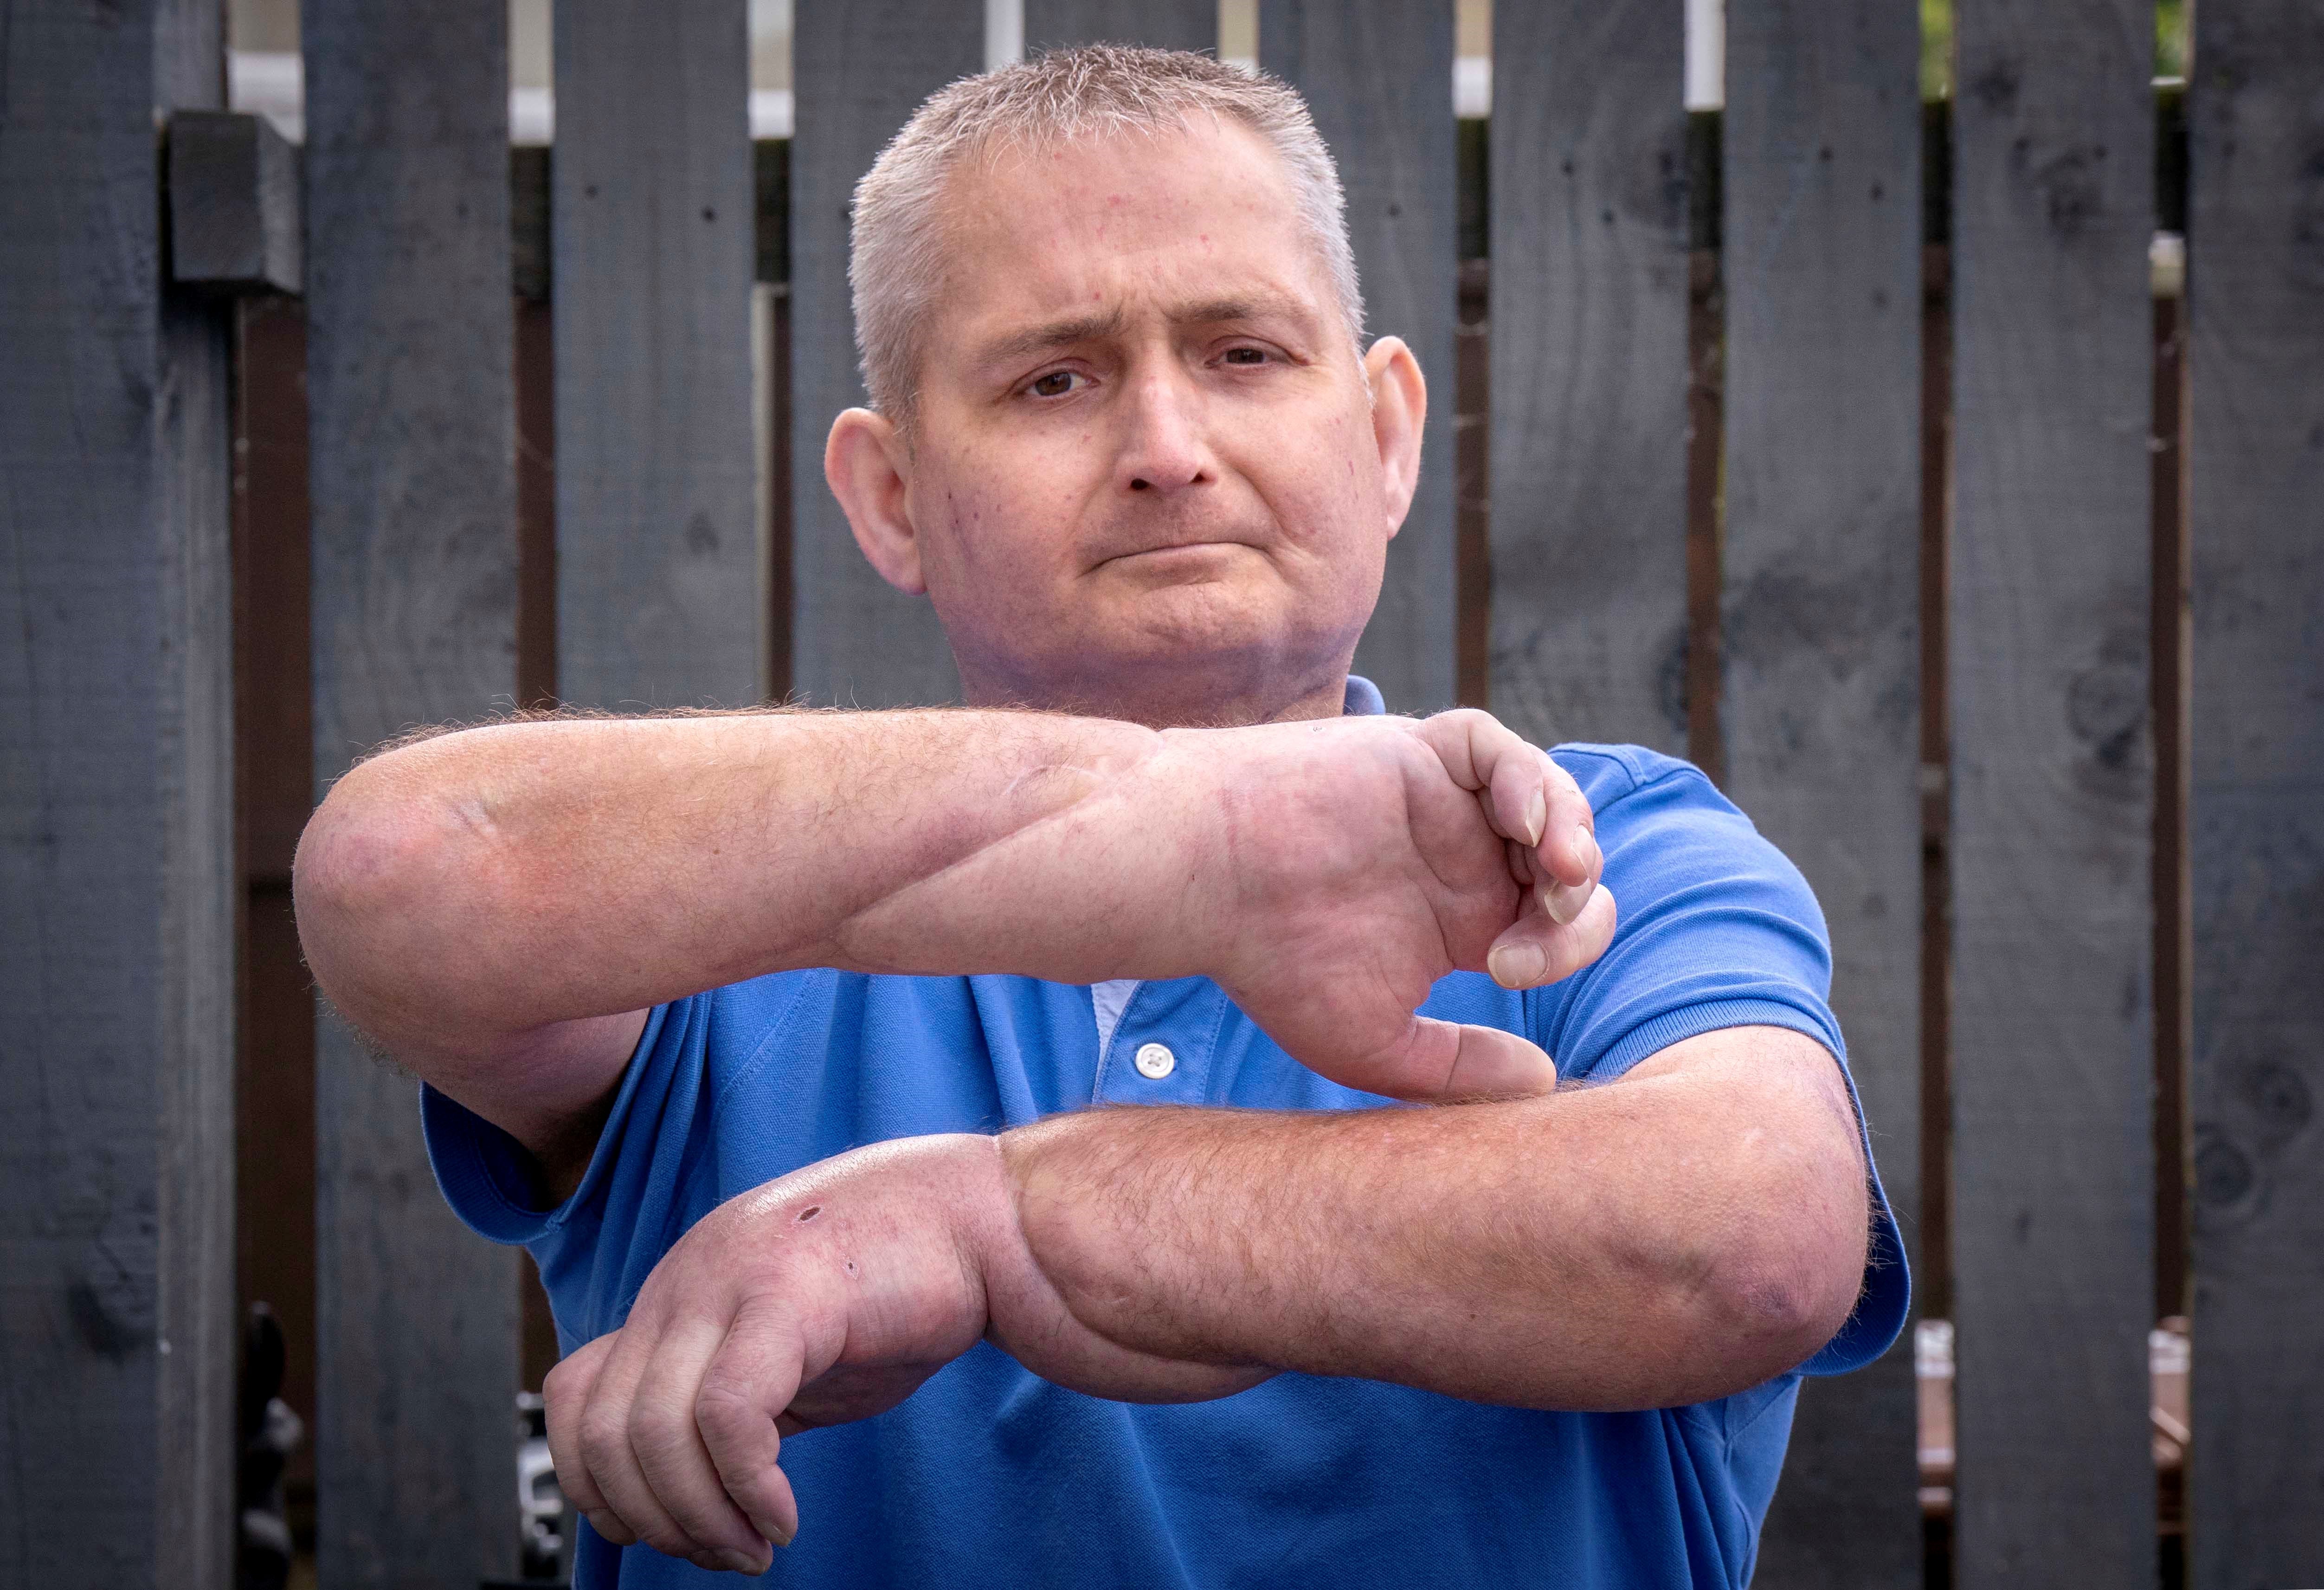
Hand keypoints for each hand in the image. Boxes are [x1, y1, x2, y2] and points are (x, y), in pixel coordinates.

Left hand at [542, 1134, 1259, 1571]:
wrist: (998, 1222)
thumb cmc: (908, 1285)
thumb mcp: (791, 1344)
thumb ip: (728, 1390)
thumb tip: (675, 1489)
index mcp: (683, 1287)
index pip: (575, 1397)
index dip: (602, 1487)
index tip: (668, 1533)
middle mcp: (689, 1274)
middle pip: (603, 1429)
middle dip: (654, 1520)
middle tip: (727, 1553)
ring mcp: (731, 1276)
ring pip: (653, 1431)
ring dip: (701, 1518)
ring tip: (758, 1544)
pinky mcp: (790, 1295)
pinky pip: (726, 1416)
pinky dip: (746, 1489)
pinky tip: (784, 1516)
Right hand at [1166, 708, 1614, 1101]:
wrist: (1203, 882)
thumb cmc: (1267, 962)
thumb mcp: (1373, 1041)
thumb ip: (1458, 1067)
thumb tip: (1545, 1084)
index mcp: (1459, 921)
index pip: (1551, 924)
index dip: (1558, 947)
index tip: (1502, 971)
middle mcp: (1459, 857)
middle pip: (1562, 863)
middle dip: (1579, 895)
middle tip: (1548, 918)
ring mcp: (1439, 803)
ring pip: (1546, 800)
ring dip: (1573, 833)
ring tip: (1561, 869)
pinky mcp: (1414, 754)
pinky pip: (1496, 749)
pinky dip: (1528, 779)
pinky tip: (1525, 822)